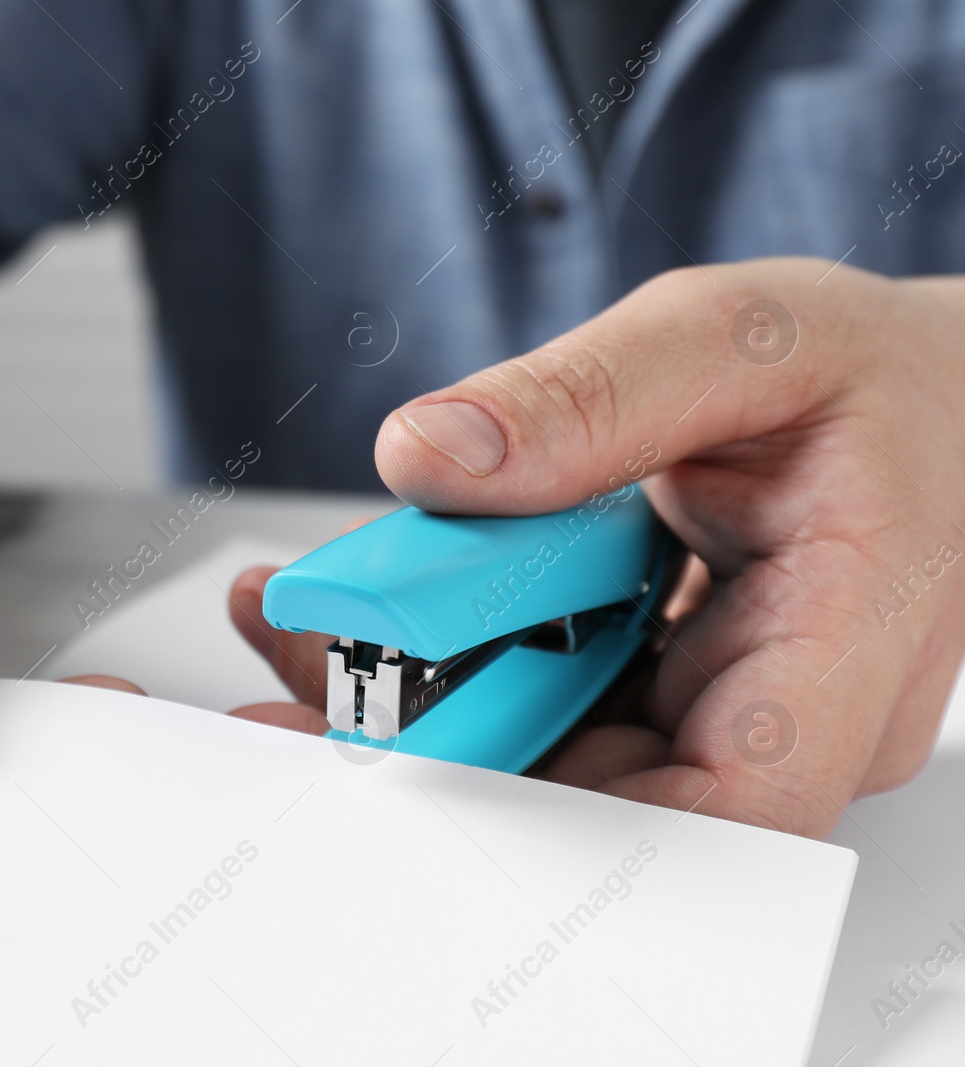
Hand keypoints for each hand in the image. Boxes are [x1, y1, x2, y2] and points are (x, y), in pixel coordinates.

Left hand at [228, 258, 964, 838]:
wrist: (931, 393)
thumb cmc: (877, 375)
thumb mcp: (738, 339)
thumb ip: (590, 396)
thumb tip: (434, 456)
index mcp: (848, 638)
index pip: (721, 804)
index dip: (555, 809)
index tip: (408, 751)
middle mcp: (786, 715)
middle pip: (595, 786)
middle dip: (431, 736)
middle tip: (300, 661)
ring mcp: (723, 715)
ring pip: (554, 753)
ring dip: (420, 698)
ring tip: (302, 620)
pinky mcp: (672, 693)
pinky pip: (551, 706)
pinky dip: (453, 661)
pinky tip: (366, 607)